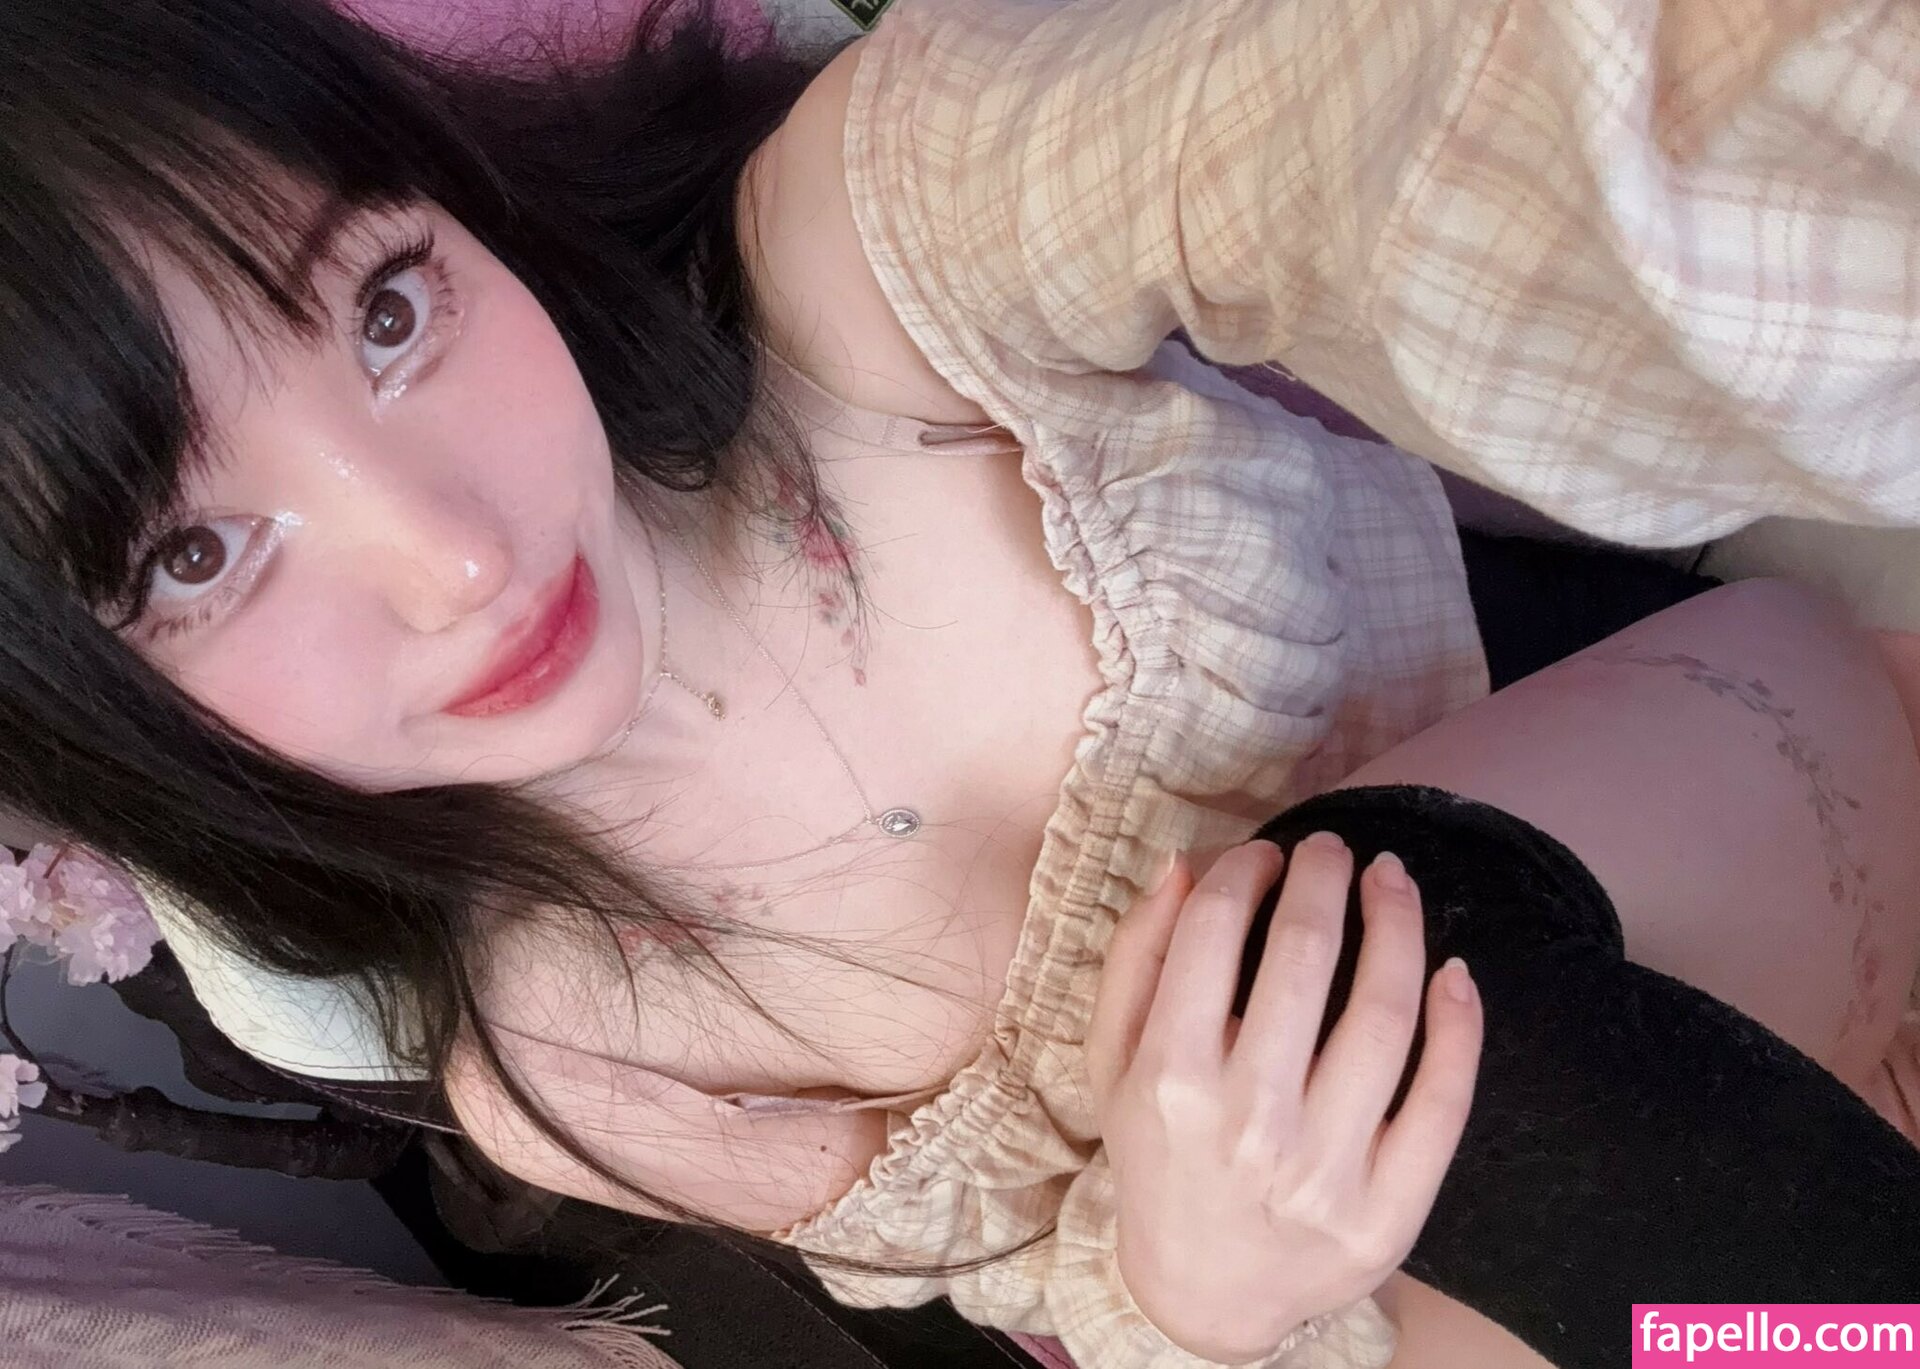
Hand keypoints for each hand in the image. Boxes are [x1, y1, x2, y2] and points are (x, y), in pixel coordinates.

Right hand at [1084, 835, 1482, 1362]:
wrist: (1202, 1294)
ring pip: (1386, 1010)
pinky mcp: (1389, 1209)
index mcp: (1169, 1076)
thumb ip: (1135, 959)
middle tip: (1333, 850)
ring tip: (1392, 880)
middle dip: (1324, 875)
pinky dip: (1460, 1022)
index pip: (1215, 930)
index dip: (1247, 869)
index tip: (1265, 854)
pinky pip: (1444, 1098)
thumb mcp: (1112, 1063)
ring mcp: (1325, 1169)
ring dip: (1398, 921)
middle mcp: (1247, 1120)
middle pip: (1305, 952)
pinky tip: (1454, 971)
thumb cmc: (1158, 1158)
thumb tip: (1183, 864)